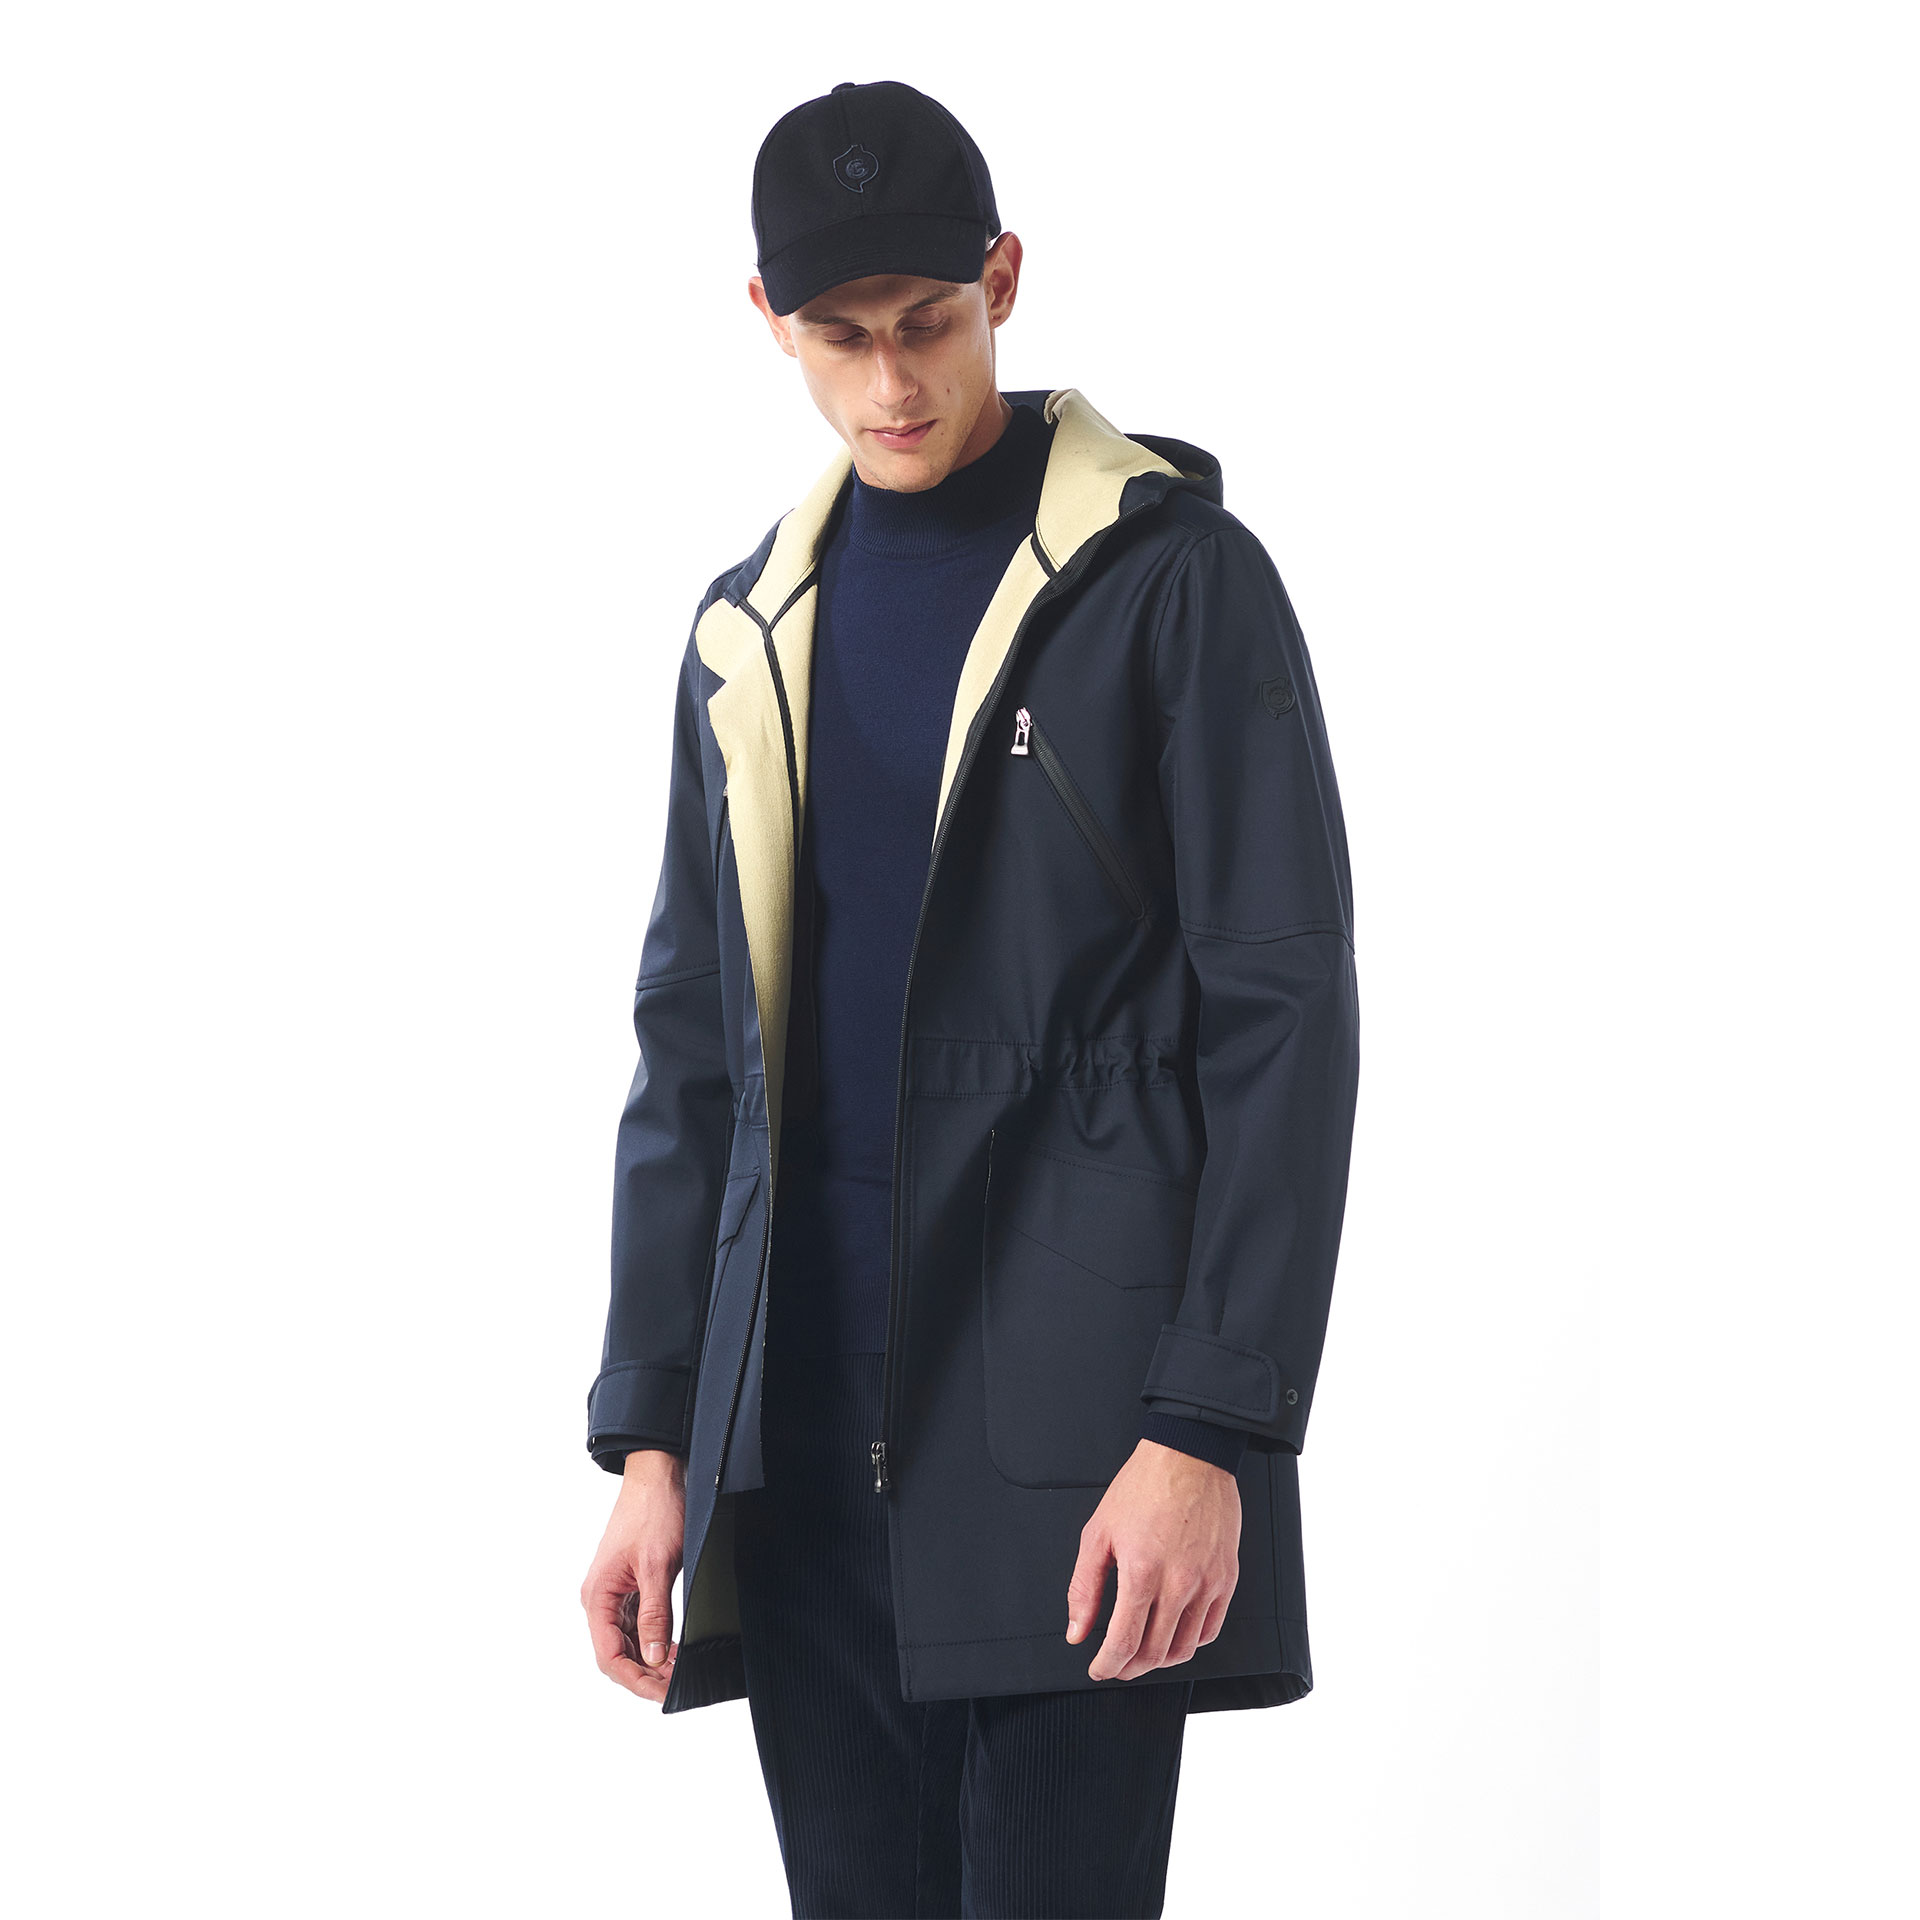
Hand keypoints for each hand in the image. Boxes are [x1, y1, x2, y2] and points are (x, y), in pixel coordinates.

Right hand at [581, 1447, 686, 1703]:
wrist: (658, 1474)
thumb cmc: (654, 1511)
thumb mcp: (657, 1565)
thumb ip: (654, 1614)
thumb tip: (651, 1658)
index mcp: (598, 1596)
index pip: (609, 1656)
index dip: (635, 1681)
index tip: (663, 1693)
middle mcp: (600, 1599)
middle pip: (616, 1654)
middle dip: (644, 1675)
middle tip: (677, 1686)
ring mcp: (614, 1593)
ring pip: (627, 1642)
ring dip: (650, 1661)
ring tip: (678, 1671)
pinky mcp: (629, 1586)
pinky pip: (636, 1624)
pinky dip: (653, 1640)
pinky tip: (672, 1649)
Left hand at [1066, 1439, 1240, 1680]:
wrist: (1189, 1456)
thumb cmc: (1143, 1487)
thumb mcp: (1098, 1532)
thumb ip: (1084, 1587)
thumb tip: (1077, 1630)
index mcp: (1141, 1572)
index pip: (1124, 1642)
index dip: (1107, 1665)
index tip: (1099, 1669)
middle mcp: (1178, 1583)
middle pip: (1155, 1653)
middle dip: (1129, 1668)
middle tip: (1116, 1665)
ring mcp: (1207, 1583)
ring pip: (1185, 1649)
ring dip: (1160, 1661)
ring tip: (1143, 1654)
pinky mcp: (1227, 1578)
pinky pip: (1210, 1629)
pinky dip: (1190, 1643)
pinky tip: (1174, 1635)